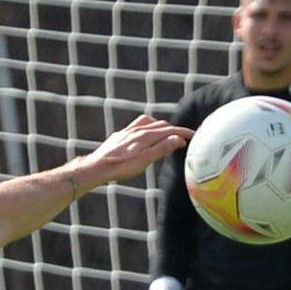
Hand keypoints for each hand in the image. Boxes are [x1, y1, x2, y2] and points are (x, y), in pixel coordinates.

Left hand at [76, 113, 193, 186]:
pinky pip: (138, 126)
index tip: (193, 135)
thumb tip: (178, 139)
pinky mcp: (120, 135)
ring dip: (161, 126)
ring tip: (166, 134)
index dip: (183, 132)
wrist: (97, 167)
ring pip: (149, 122)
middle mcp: (137, 129)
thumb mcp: (144, 160)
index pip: (170, 130)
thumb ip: (162, 149)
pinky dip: (148, 127)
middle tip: (183, 138)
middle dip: (174, 130)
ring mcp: (128, 131)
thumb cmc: (121, 167)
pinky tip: (144, 135)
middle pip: (161, 125)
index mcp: (146, 135)